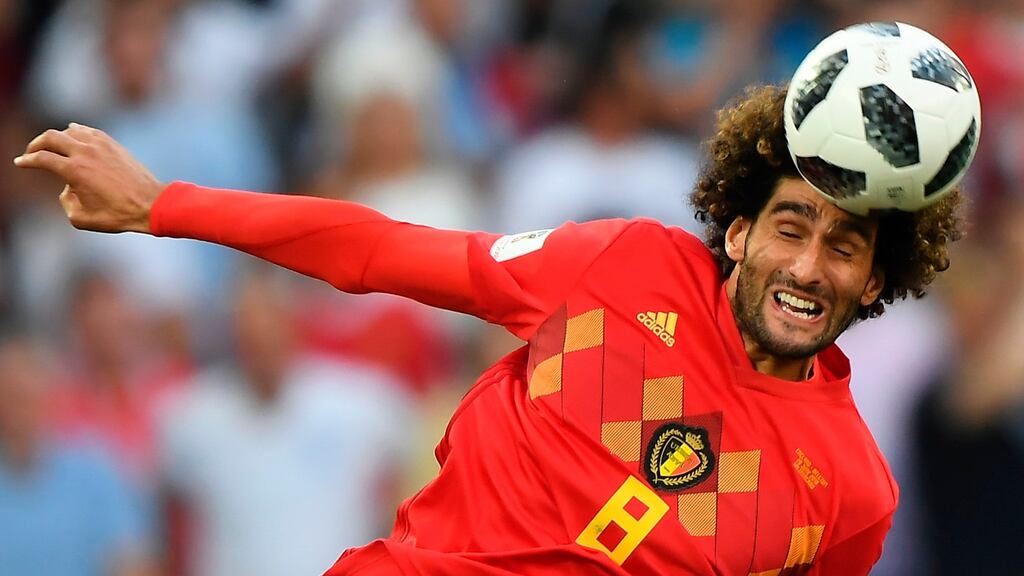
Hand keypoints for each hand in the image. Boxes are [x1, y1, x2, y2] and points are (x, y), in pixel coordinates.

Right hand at [13, 123, 163, 233]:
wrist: (150, 203)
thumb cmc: (118, 215)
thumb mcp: (82, 218)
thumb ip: (66, 202)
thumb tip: (67, 188)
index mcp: (74, 170)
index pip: (41, 158)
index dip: (27, 160)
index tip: (21, 163)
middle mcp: (85, 152)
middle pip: (50, 137)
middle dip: (36, 144)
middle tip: (31, 152)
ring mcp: (100, 145)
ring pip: (70, 130)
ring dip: (57, 136)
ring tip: (52, 145)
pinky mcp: (113, 144)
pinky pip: (89, 131)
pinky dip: (76, 131)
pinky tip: (73, 134)